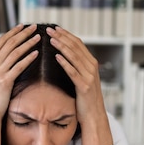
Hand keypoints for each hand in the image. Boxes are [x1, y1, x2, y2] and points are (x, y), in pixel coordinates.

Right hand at [0, 24, 38, 144]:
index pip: (1, 40)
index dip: (13, 32)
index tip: (23, 26)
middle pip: (10, 43)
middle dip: (23, 33)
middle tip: (34, 27)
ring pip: (15, 52)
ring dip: (28, 43)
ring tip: (38, 37)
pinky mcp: (5, 81)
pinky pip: (19, 66)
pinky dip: (28, 58)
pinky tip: (36, 53)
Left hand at [47, 26, 111, 144]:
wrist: (94, 116)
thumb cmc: (84, 99)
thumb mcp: (81, 79)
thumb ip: (75, 67)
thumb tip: (63, 56)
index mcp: (90, 63)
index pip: (78, 44)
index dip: (66, 35)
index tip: (54, 28)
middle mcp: (92, 67)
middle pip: (76, 47)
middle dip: (62, 36)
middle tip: (49, 29)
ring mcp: (89, 76)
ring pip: (74, 57)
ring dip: (62, 46)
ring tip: (51, 39)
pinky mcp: (84, 86)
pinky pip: (73, 72)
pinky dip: (65, 63)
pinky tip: (56, 56)